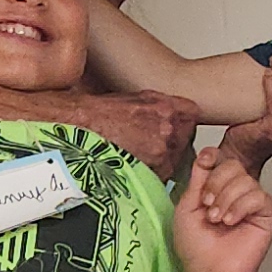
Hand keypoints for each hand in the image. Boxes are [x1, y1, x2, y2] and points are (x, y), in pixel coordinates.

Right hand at [79, 89, 201, 182]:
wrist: (79, 125)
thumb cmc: (103, 112)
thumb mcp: (138, 97)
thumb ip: (163, 105)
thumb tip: (178, 112)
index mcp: (167, 108)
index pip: (192, 115)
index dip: (184, 122)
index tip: (178, 126)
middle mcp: (168, 129)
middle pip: (186, 139)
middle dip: (175, 142)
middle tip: (156, 143)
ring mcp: (161, 152)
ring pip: (175, 158)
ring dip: (164, 159)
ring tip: (143, 155)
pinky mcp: (150, 170)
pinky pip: (162, 174)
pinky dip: (153, 172)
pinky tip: (137, 164)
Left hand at [171, 148, 271, 271]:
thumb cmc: (197, 247)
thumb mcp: (186, 208)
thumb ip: (197, 181)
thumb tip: (206, 155)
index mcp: (217, 187)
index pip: (220, 159)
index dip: (213, 157)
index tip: (205, 162)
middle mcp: (236, 191)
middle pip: (232, 165)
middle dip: (216, 183)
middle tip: (207, 206)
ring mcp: (252, 201)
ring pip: (245, 180)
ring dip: (226, 200)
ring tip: (218, 220)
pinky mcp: (267, 213)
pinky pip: (258, 196)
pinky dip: (240, 207)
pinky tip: (231, 222)